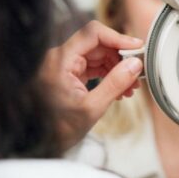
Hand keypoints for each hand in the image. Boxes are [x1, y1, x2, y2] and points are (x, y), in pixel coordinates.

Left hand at [40, 20, 143, 149]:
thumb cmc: (57, 129)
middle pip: (97, 44)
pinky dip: (108, 75)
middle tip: (138, 71)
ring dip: (117, 68)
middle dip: (120, 57)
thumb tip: (134, 65)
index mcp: (60, 60)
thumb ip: (114, 84)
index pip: (93, 34)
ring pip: (98, 56)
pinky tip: (120, 89)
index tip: (136, 47)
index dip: (117, 37)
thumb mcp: (91, 108)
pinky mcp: (69, 75)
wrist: (40, 143)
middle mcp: (61, 58)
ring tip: (131, 86)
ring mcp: (64, 66)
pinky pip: (93, 67)